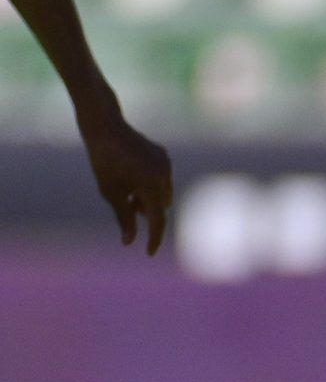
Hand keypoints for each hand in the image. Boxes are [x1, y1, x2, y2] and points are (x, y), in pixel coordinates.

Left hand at [77, 110, 173, 253]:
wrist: (105, 127)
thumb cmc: (103, 162)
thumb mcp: (111, 193)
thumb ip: (124, 218)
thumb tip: (129, 241)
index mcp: (151, 186)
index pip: (157, 220)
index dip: (153, 239)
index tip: (148, 254)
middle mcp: (164, 175)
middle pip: (160, 207)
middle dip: (147, 212)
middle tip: (127, 204)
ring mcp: (166, 165)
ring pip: (163, 194)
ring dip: (149, 199)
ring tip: (128, 189)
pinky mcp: (164, 157)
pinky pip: (162, 179)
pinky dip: (152, 185)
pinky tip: (133, 175)